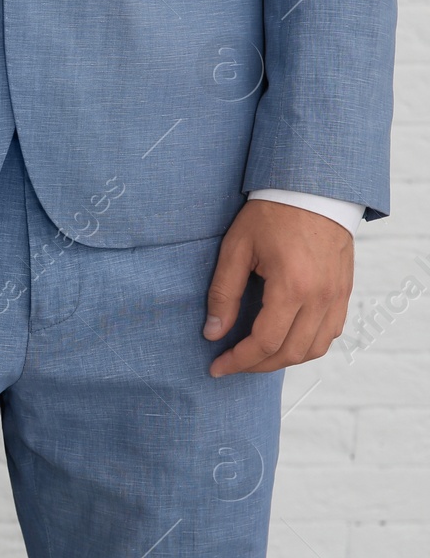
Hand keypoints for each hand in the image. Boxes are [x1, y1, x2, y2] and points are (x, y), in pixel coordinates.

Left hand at [205, 199, 352, 376]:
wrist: (313, 190)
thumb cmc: (270, 215)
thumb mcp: (236, 249)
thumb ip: (223, 295)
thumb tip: (213, 334)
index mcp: (293, 286)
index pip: (265, 342)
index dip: (239, 361)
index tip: (216, 367)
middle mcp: (321, 297)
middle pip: (290, 352)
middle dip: (257, 365)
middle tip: (231, 364)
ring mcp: (337, 296)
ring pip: (315, 348)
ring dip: (283, 359)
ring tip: (254, 357)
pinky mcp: (345, 291)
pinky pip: (330, 332)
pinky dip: (306, 345)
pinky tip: (283, 341)